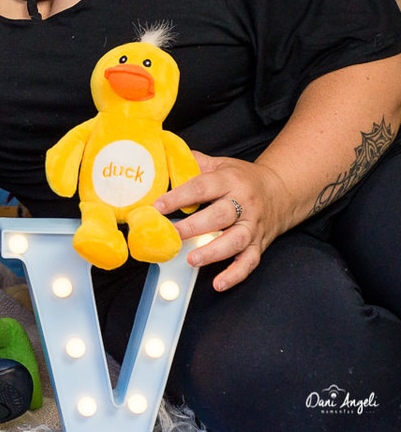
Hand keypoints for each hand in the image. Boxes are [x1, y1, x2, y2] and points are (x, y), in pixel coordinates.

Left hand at [154, 151, 291, 291]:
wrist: (281, 190)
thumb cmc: (241, 178)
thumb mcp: (220, 164)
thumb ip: (193, 163)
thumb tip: (163, 156)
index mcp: (230, 181)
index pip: (201, 188)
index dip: (178, 197)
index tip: (157, 207)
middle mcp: (244, 203)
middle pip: (219, 216)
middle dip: (194, 226)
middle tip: (172, 234)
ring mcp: (253, 226)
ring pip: (236, 241)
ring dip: (213, 252)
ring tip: (191, 259)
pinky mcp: (260, 244)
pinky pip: (250, 262)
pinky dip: (235, 274)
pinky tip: (218, 283)